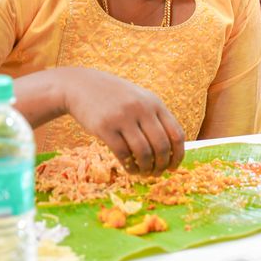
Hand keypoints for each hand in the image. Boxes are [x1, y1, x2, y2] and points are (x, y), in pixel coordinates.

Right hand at [59, 68, 184, 175]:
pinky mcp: (104, 127)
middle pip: (161, 145)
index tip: (174, 167)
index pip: (176, 133)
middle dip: (162, 165)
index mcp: (155, 103)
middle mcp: (142, 109)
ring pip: (143, 152)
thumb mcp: (141, 100)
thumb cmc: (117, 98)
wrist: (82, 86)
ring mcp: (123, 117)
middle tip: (157, 173)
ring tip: (144, 173)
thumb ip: (156, 119)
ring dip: (146, 168)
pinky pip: (122, 153)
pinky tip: (131, 170)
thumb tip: (171, 151)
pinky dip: (130, 166)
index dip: (178, 155)